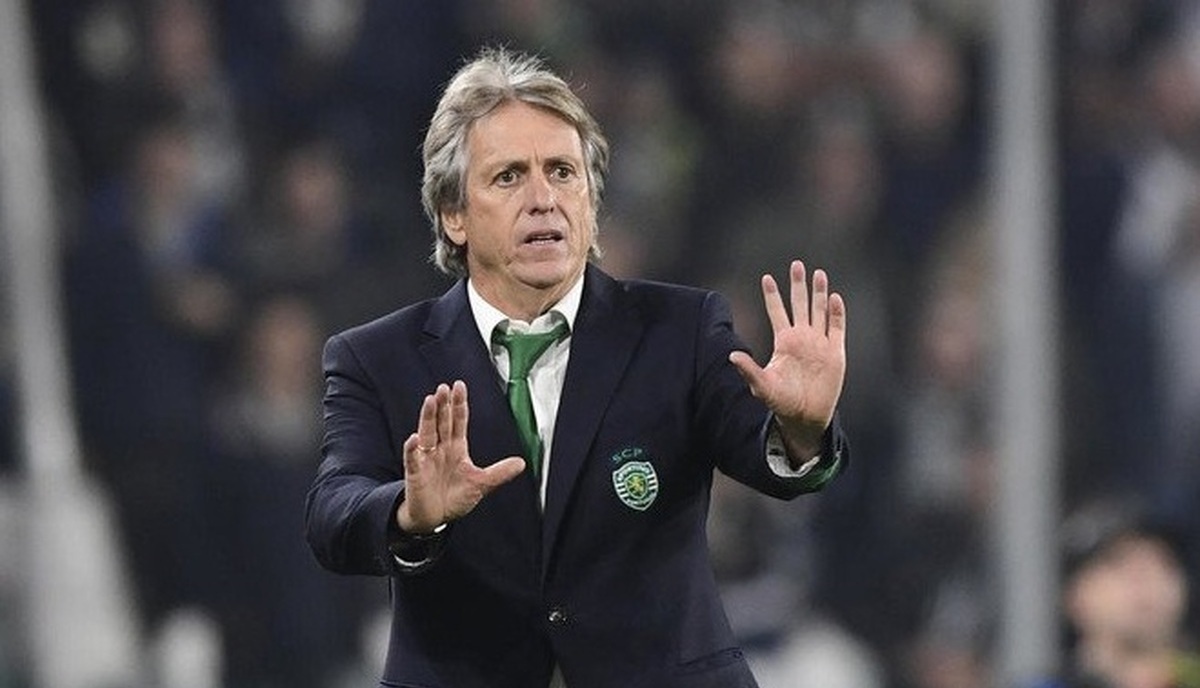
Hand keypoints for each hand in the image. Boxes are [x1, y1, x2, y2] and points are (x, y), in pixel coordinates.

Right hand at [396, 380, 525, 532]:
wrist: (435, 518)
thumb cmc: (454, 498)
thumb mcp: (481, 484)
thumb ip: (499, 473)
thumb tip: (521, 463)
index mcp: (456, 448)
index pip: (458, 421)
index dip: (459, 405)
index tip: (459, 386)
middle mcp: (440, 449)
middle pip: (442, 422)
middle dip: (443, 405)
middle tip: (444, 388)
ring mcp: (426, 459)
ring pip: (427, 433)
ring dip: (427, 417)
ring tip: (430, 401)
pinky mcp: (415, 473)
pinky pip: (413, 459)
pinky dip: (412, 449)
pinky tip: (414, 439)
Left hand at [729, 260, 846, 459]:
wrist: (806, 417)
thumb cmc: (781, 402)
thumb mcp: (762, 386)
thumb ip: (749, 370)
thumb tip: (731, 356)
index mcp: (784, 342)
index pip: (777, 312)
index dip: (772, 295)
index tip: (766, 277)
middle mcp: (802, 338)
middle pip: (800, 305)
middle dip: (798, 285)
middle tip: (797, 264)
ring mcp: (819, 344)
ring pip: (820, 311)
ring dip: (819, 293)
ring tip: (818, 273)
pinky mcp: (835, 353)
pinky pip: (836, 328)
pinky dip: (836, 313)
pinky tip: (834, 297)